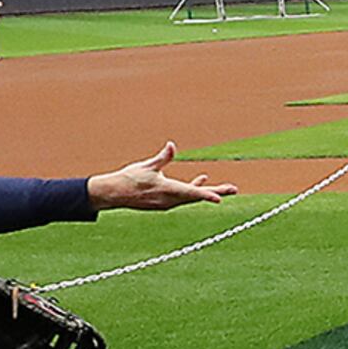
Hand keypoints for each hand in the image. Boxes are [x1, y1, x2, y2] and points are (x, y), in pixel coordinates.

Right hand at [88, 142, 240, 210]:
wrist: (114, 194)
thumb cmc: (129, 178)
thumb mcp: (147, 166)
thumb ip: (163, 157)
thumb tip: (172, 145)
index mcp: (166, 190)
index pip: (190, 193)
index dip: (206, 194)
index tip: (219, 198)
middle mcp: (169, 200)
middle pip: (197, 196)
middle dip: (215, 192)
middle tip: (233, 189)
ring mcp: (167, 203)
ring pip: (191, 197)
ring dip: (206, 191)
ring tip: (224, 188)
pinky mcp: (164, 203)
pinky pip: (183, 197)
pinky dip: (193, 190)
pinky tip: (201, 180)